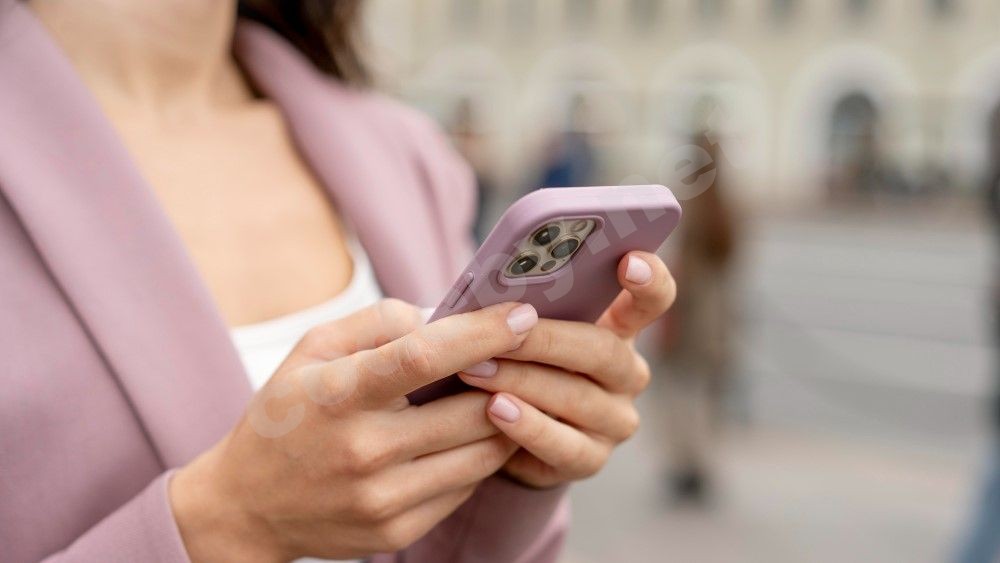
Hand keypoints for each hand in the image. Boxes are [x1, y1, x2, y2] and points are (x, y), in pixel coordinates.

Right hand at [170, 298, 539, 561]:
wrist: (247, 505)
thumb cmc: (287, 413)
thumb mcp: (313, 349)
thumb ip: (378, 322)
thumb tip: (442, 317)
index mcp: (338, 395)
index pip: (424, 357)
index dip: (481, 334)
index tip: (523, 316)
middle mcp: (364, 452)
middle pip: (470, 411)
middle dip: (507, 381)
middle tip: (519, 360)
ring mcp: (382, 500)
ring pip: (482, 454)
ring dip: (501, 421)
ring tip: (495, 397)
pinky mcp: (397, 532)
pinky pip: (466, 488)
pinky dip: (476, 458)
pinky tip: (461, 438)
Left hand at [458, 252, 674, 487]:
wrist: (502, 434)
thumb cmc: (513, 361)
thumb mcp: (521, 329)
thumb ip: (523, 306)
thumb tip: (493, 287)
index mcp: (619, 328)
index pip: (653, 299)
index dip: (649, 280)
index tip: (630, 261)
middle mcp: (627, 373)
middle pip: (603, 350)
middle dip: (547, 339)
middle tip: (502, 329)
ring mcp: (615, 420)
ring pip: (578, 397)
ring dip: (522, 381)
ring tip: (476, 369)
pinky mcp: (591, 459)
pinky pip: (563, 446)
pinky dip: (526, 426)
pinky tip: (494, 411)